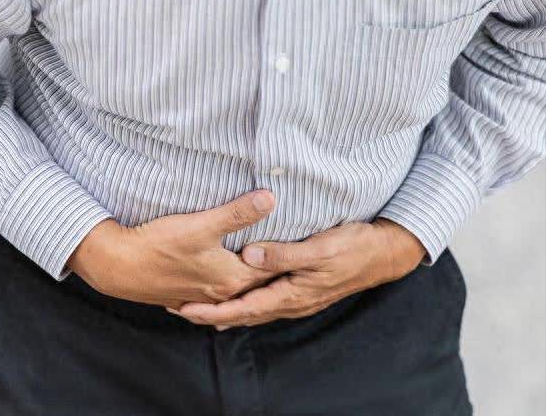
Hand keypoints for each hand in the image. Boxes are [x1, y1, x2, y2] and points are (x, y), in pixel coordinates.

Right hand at [67, 190, 283, 308]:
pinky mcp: (184, 295)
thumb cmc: (158, 245)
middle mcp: (220, 292)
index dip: (287, 257)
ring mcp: (201, 296)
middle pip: (255, 282)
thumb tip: (271, 198)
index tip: (306, 246)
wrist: (117, 266)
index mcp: (230, 277)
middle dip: (273, 270)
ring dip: (250, 280)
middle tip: (294, 258)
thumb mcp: (201, 225)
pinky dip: (227, 289)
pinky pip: (215, 294)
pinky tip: (226, 281)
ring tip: (265, 269)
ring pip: (236, 290)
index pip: (271, 269)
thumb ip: (237, 213)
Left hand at [169, 219, 425, 328]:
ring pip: (252, 310)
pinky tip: (236, 299)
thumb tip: (248, 256)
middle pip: (243, 314)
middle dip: (211, 314)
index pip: (243, 308)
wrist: (382, 254)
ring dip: (225, 310)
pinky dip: (243, 303)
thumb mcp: (319, 249)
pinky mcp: (300, 290)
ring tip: (198, 308)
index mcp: (291, 294)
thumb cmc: (352, 249)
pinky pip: (263, 302)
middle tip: (180, 309)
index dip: (213, 310)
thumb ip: (283, 254)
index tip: (185, 309)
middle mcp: (290, 302)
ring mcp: (296, 298)